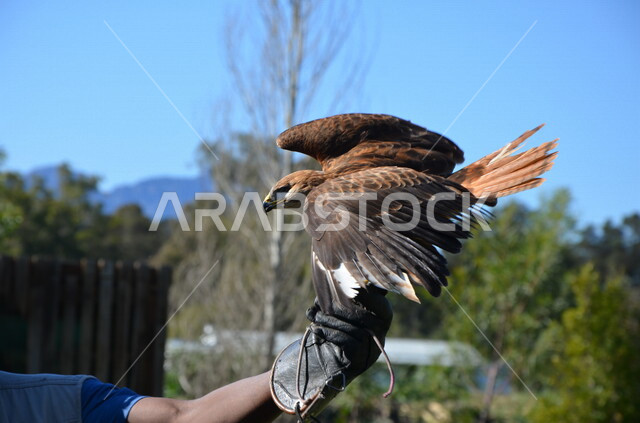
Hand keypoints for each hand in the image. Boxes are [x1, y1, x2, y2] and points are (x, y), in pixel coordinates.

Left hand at [269, 289, 392, 420]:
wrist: (317, 368)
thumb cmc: (329, 335)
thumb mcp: (335, 315)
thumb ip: (338, 299)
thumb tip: (331, 277)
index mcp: (378, 324)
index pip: (383, 308)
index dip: (373, 297)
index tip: (357, 285)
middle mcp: (378, 339)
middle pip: (363, 318)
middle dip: (338, 309)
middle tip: (317, 304)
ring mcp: (370, 352)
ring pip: (352, 329)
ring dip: (328, 321)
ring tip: (312, 316)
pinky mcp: (358, 363)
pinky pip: (345, 342)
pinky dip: (328, 334)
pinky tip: (315, 330)